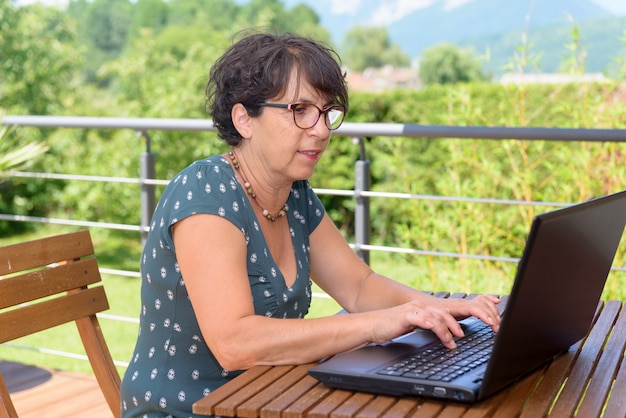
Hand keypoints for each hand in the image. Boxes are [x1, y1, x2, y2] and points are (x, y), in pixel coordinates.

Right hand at [370, 294, 500, 348]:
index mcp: (434, 307)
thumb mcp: (421, 325)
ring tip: (460, 338)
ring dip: (454, 328)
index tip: (498, 303)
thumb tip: (453, 335)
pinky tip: (445, 340)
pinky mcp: (408, 316)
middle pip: (458, 306)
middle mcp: (429, 305)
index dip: (480, 302)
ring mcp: (419, 309)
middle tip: (493, 326)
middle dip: (478, 315)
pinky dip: (438, 330)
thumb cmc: (396, 326)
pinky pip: (427, 322)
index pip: (461, 303)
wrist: (373, 324)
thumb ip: (437, 326)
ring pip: (443, 315)